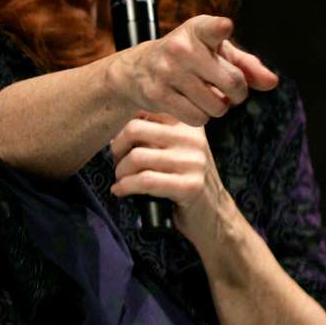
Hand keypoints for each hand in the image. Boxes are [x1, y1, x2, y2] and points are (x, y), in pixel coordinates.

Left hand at [110, 112, 239, 251]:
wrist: (212, 214)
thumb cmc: (181, 180)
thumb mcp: (173, 149)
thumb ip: (151, 132)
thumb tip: (113, 127)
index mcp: (187, 123)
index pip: (142, 110)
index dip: (122, 129)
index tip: (122, 146)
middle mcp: (193, 137)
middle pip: (134, 129)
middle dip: (117, 149)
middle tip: (118, 163)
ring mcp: (194, 161)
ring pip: (136, 157)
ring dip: (120, 172)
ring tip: (122, 179)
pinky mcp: (190, 185)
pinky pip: (144, 181)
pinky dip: (125, 187)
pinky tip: (120, 190)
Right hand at [117, 15, 277, 125]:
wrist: (139, 70)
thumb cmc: (188, 59)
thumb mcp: (216, 53)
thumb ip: (246, 66)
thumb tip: (272, 83)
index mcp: (197, 30)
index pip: (211, 28)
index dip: (219, 29)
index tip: (224, 27)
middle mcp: (180, 48)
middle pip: (233, 82)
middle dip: (238, 94)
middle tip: (230, 92)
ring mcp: (167, 71)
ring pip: (216, 106)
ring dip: (219, 108)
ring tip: (208, 98)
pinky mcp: (157, 94)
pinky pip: (197, 118)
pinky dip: (200, 118)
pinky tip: (192, 105)